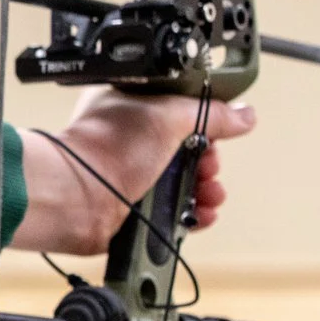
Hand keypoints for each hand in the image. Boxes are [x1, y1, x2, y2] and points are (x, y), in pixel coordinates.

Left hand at [10, 88, 256, 255]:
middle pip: (189, 150)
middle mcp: (131, 139)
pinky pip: (174, 212)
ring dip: (206, 190)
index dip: (205, 123)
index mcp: (133, 106)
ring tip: (209, 194)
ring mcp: (132, 175)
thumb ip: (212, 113)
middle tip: (209, 166)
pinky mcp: (134, 209)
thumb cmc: (105, 149)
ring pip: (184, 183)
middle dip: (208, 161)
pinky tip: (202, 214)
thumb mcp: (168, 116)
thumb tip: (244, 114)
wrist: (75, 197)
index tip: (215, 133)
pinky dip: (193, 214)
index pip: (183, 110)